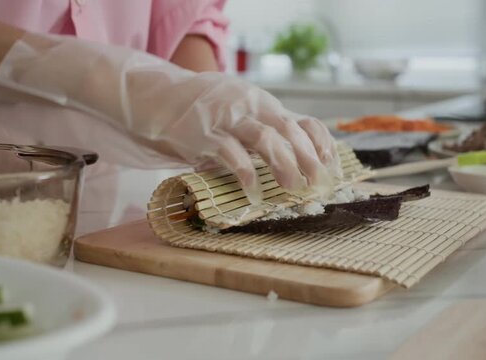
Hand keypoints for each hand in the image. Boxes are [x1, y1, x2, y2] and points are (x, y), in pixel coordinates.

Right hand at [0, 34, 340, 202]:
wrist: (154, 96)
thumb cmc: (197, 110)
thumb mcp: (233, 111)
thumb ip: (256, 130)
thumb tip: (285, 161)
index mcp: (261, 102)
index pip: (302, 120)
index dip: (320, 144)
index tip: (331, 166)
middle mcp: (249, 106)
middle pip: (289, 130)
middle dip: (308, 159)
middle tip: (317, 184)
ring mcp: (226, 118)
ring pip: (266, 139)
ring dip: (284, 165)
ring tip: (294, 188)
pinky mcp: (203, 134)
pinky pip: (231, 155)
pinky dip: (246, 175)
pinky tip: (254, 193)